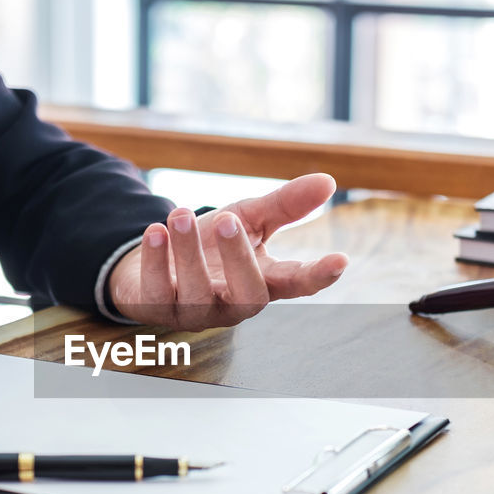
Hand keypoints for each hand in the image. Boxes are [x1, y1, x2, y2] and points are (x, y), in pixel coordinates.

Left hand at [107, 173, 349, 329]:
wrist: (153, 263)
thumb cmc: (211, 245)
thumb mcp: (248, 219)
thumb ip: (284, 205)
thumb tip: (327, 181)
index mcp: (262, 281)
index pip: (297, 283)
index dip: (318, 276)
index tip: (340, 260)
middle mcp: (232, 303)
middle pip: (247, 295)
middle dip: (238, 258)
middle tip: (229, 221)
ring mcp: (194, 312)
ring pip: (196, 293)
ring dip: (188, 253)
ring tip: (180, 215)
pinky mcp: (157, 309)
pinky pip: (156, 294)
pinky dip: (155, 262)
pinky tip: (155, 232)